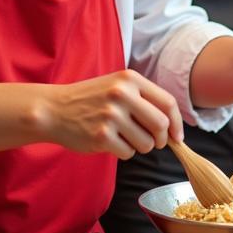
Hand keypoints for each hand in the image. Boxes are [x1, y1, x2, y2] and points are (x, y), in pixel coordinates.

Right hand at [43, 69, 182, 160]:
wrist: (54, 109)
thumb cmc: (92, 99)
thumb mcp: (118, 86)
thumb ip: (145, 99)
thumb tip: (174, 127)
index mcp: (130, 79)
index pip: (167, 103)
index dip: (177, 123)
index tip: (177, 136)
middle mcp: (122, 94)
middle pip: (160, 125)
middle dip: (161, 139)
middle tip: (154, 143)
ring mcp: (111, 115)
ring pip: (146, 143)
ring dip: (140, 147)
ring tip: (125, 138)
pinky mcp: (101, 136)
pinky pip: (128, 153)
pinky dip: (123, 152)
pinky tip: (110, 142)